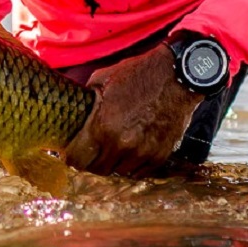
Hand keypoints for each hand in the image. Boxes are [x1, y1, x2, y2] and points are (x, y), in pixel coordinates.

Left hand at [63, 45, 205, 176]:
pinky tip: (131, 151)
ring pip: (120, 171)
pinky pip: (140, 171)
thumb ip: (88, 102)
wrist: (176, 76)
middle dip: (92, 162)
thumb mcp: (102, 79)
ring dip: (114, 163)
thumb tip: (76, 112)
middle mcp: (122, 143)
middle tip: (92, 153)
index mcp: (103, 126)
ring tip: (113, 149)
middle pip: (98, 169)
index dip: (72, 158)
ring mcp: (143, 151)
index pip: (79, 159)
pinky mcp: (160, 154)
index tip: (71, 155)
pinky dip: (134, 164)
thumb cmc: (138, 74)